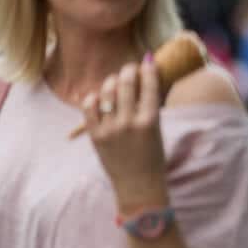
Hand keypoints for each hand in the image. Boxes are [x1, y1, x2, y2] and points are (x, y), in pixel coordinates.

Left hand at [80, 57, 168, 213]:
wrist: (139, 186)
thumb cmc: (154, 158)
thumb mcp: (157, 131)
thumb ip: (149, 107)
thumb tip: (143, 81)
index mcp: (150, 121)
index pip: (149, 85)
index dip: (148, 69)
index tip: (147, 61)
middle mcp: (129, 123)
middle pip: (126, 84)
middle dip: (129, 71)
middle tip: (130, 68)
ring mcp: (110, 129)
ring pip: (107, 93)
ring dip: (111, 82)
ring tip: (114, 81)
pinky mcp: (96, 136)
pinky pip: (89, 108)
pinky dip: (93, 99)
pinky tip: (98, 97)